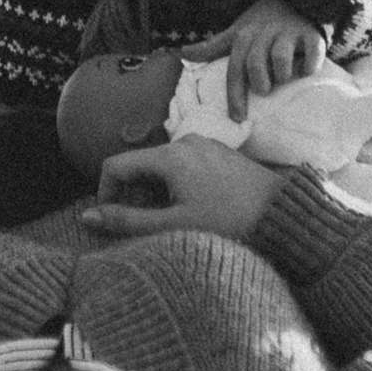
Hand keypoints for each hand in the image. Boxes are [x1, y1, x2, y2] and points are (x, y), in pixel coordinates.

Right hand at [82, 134, 276, 245]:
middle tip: (144, 228)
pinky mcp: (220, 155)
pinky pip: (183, 167)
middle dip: (133, 197)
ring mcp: (204, 146)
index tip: (112, 220)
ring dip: (155, 195)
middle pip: (138, 166)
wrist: (284, 215)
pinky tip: (193, 212)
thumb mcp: (174, 226)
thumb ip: (127, 221)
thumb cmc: (231, 222)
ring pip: (161, 168)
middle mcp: (184, 142)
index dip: (104, 193)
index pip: (115, 165)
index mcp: (169, 156)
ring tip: (172, 224)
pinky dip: (176, 188)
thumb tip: (87, 216)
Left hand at [186, 0, 328, 121]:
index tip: (237, 118)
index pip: (235, 69)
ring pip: (280, 58)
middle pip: (254, 64)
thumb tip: (182, 52)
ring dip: (282, 74)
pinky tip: (306, 70)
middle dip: (259, 82)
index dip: (234, 95)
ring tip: (284, 77)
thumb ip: (213, 46)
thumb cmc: (261, 24)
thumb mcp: (236, 32)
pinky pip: (312, 54)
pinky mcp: (312, 35)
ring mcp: (289, 33)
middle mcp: (265, 34)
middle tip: (264, 90)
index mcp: (244, 37)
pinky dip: (309, 66)